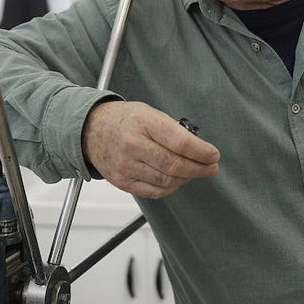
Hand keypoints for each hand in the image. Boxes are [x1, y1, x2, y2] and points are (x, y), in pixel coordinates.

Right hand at [82, 101, 219, 198]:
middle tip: (210, 167)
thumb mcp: (149, 112)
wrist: (91, 129)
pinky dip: (170, 188)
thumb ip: (172, 130)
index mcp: (143, 122)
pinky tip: (176, 180)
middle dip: (199, 169)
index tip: (213, 155)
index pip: (180, 143)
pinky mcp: (121, 181)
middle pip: (175, 165)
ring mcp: (125, 165)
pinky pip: (154, 192)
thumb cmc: (124, 119)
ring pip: (167, 181)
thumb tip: (199, 150)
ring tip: (193, 172)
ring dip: (186, 179)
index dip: (202, 152)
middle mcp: (133, 144)